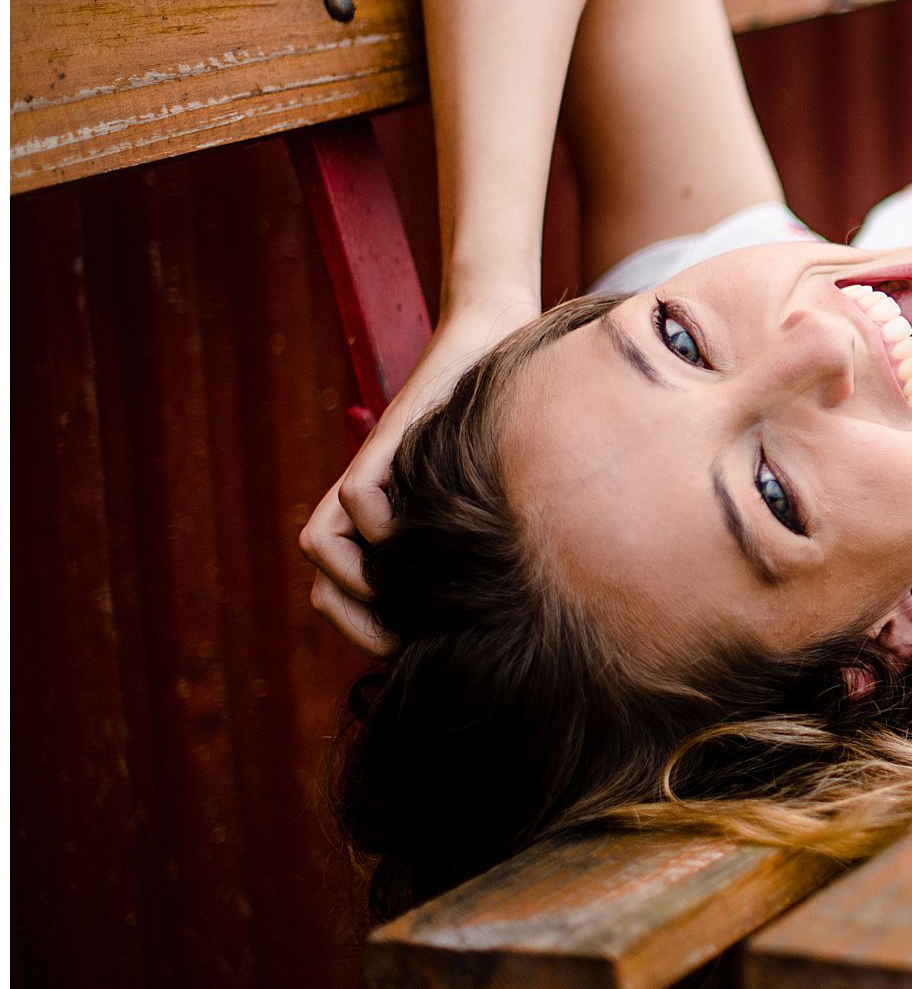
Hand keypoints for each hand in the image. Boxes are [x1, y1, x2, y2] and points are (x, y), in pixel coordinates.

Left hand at [297, 299, 534, 653]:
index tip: (414, 654)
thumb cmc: (509, 420)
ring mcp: (376, 475)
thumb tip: (513, 613)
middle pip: (324, 588)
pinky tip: (424, 522)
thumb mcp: (495, 496)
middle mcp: (372, 507)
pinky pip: (356, 501)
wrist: (495, 335)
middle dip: (360, 626)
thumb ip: (483, 541)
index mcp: (393, 527)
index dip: (370, 635)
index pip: (347, 600)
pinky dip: (377, 522)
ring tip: (410, 588)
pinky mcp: (389, 443)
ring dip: (361, 581)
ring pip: (322, 549)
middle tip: (404, 644)